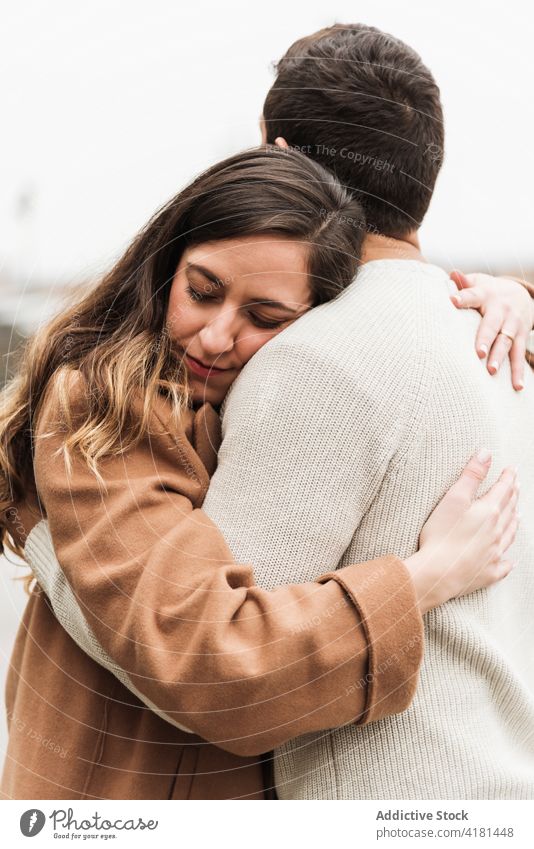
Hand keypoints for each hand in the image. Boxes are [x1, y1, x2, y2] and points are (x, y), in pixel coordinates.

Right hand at [405, 450, 517, 613]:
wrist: (438, 573)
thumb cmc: (441, 534)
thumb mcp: (454, 498)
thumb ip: (471, 475)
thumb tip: (486, 453)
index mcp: (489, 512)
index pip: (503, 490)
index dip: (508, 478)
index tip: (512, 469)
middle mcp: (496, 532)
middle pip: (509, 511)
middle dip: (513, 497)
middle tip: (516, 487)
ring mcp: (494, 554)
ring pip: (509, 535)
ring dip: (514, 523)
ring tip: (518, 516)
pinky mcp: (488, 573)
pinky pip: (503, 566)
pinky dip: (507, 560)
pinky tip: (509, 559)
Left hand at [450, 271, 533, 390]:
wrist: (521, 294)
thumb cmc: (488, 292)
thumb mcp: (478, 283)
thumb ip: (464, 283)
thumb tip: (452, 274)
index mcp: (486, 295)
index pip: (472, 295)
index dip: (463, 297)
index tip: (452, 301)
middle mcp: (501, 310)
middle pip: (492, 325)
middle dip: (485, 338)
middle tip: (477, 353)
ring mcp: (513, 325)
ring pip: (506, 342)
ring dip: (500, 357)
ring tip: (491, 371)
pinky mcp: (521, 337)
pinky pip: (520, 355)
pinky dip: (519, 371)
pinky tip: (517, 387)